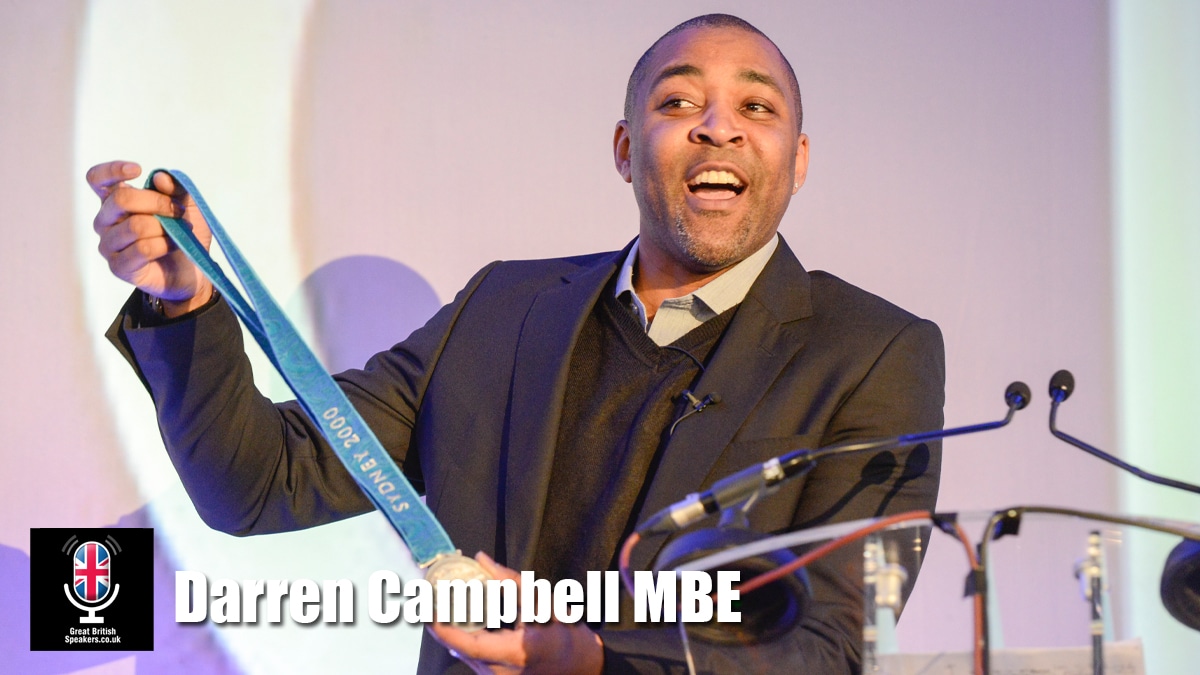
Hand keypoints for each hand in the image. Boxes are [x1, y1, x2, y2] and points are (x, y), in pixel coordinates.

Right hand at [87, 160, 213, 316]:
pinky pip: (142, 249)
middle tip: (178, 211)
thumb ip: (175, 187)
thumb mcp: (187, 204)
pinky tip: (173, 246)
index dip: (112, 170)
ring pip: (135, 226)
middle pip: (121, 199)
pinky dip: (164, 245)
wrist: (191, 269)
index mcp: (116, 200)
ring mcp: (108, 244)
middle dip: (157, 202)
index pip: (97, 179)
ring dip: (165, 228)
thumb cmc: (182, 232)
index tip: (137, 170)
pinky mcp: (118, 266)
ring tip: (179, 233)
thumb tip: (159, 178)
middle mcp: (105, 220)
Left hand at [428, 553, 603, 674]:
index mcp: (518, 652)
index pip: (469, 644)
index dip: (443, 628)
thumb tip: (482, 559)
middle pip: (460, 649)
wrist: (583, 667)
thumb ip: (510, 581)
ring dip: (451, 632)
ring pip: (465, 656)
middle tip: (427, 599)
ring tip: (438, 606)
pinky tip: (460, 621)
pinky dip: (464, 640)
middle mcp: (504, 672)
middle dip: (441, 625)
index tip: (427, 608)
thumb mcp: (545, 601)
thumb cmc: (567, 634)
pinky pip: (474, 660)